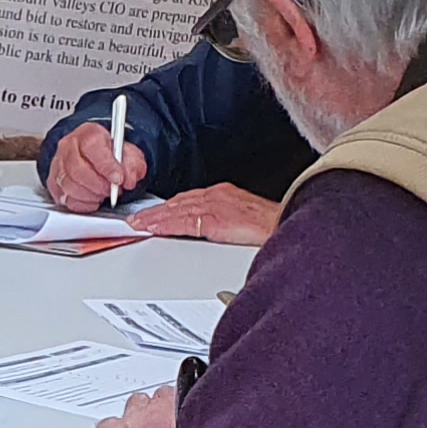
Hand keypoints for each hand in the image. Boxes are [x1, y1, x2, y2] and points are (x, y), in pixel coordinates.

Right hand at [39, 120, 148, 211]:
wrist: (94, 155)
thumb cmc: (108, 153)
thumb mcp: (128, 153)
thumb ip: (132, 165)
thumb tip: (128, 180)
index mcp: (88, 134)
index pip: (92, 147)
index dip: (106, 166)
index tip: (118, 179)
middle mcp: (68, 147)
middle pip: (77, 169)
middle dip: (98, 185)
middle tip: (111, 191)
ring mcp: (58, 165)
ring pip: (68, 185)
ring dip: (90, 195)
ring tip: (102, 194)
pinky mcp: (54, 183)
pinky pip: (64, 198)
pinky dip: (81, 204)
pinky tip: (92, 199)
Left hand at [130, 185, 281, 245]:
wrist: (289, 226)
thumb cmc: (272, 227)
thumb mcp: (242, 222)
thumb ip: (224, 224)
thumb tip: (212, 233)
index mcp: (224, 195)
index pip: (188, 200)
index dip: (168, 208)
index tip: (153, 214)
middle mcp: (217, 195)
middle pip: (178, 203)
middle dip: (156, 211)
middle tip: (137, 220)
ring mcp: (216, 205)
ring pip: (177, 210)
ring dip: (155, 217)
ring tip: (139, 225)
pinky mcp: (216, 218)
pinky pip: (184, 222)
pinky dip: (166, 224)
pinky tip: (154, 228)